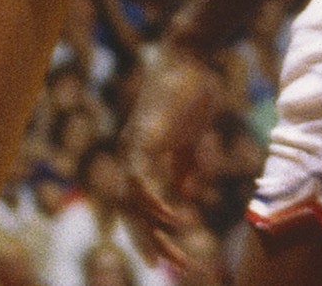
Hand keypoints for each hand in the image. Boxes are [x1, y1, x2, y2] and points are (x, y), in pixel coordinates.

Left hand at [122, 42, 223, 266]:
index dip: (149, 232)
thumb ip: (183, 165)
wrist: (190, 57)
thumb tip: (184, 195)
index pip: (137, 204)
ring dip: (154, 231)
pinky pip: (139, 182)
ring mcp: (132, 148)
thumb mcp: (189, 138)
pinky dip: (154, 203)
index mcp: (141, 156)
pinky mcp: (142, 139)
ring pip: (131, 203)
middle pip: (131, 211)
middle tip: (172, 267)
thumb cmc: (192, 92)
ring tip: (179, 253)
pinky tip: (174, 218)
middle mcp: (130, 155)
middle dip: (151, 242)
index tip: (167, 258)